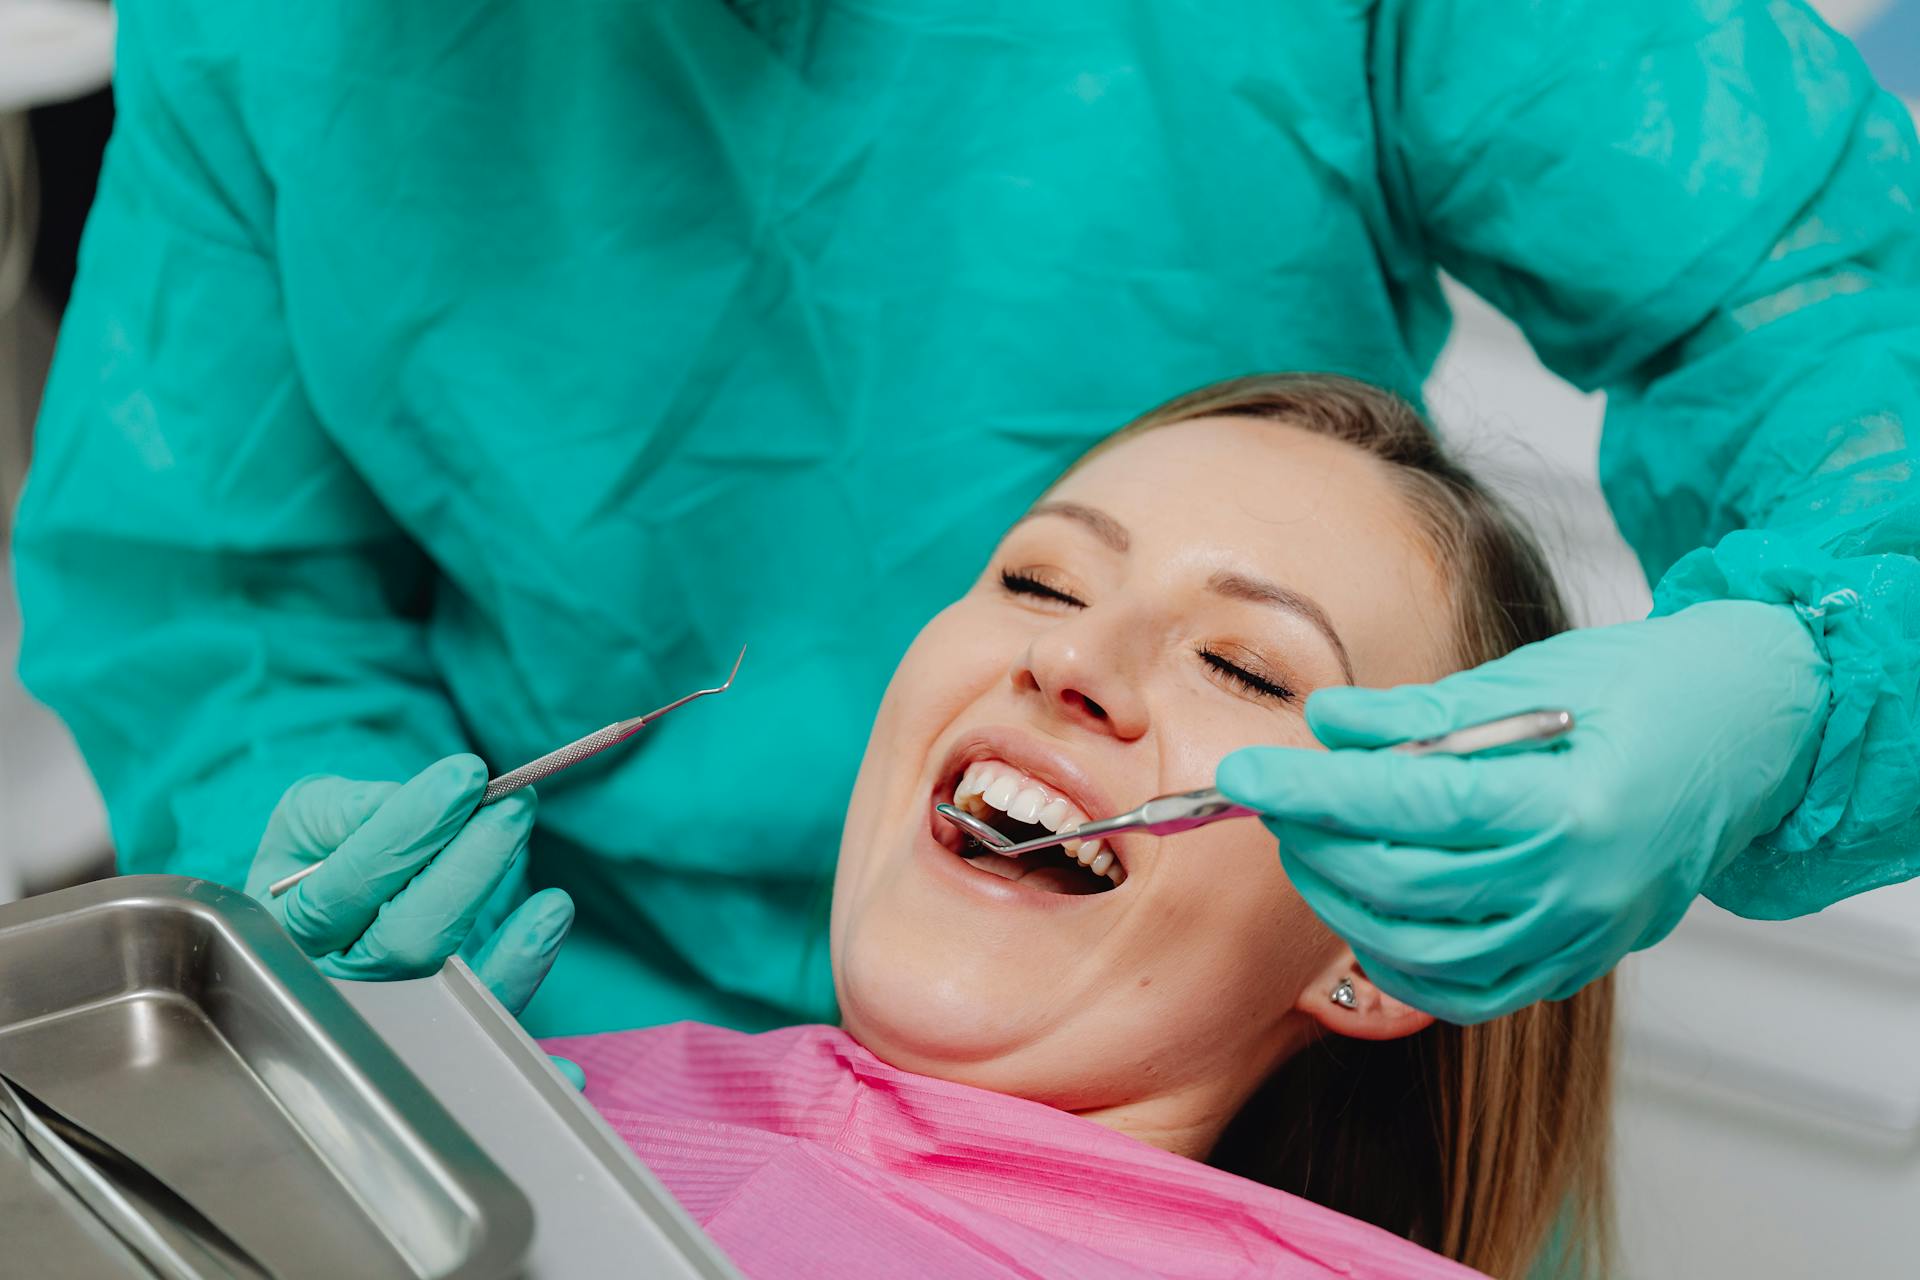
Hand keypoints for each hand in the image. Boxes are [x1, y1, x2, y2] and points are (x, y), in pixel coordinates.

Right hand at [245, 755, 573, 1015]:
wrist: (323, 908)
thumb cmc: (317, 858)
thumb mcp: (306, 820)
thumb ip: (340, 809)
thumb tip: (397, 804)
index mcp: (288, 927)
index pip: (348, 883)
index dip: (410, 828)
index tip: (466, 776)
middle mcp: (336, 979)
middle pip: (406, 938)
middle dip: (467, 863)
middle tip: (511, 802)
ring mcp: (393, 1011)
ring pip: (449, 976)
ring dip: (499, 910)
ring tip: (527, 834)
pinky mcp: (446, 1020)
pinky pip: (487, 1010)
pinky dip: (525, 965)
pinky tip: (554, 909)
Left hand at [1216, 601, 1827, 1022]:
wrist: (1752, 730)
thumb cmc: (1647, 687)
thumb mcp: (1533, 678)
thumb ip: (1421, 714)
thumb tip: (1324, 725)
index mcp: (1571, 805)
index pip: (1407, 807)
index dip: (1312, 792)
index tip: (1243, 773)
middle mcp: (1578, 888)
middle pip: (1403, 885)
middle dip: (1316, 843)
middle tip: (1273, 800)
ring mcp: (1582, 937)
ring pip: (1424, 953)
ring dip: (1344, 905)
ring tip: (1312, 847)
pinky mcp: (1580, 963)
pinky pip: (1469, 994)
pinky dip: (1401, 964)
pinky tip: (1367, 914)